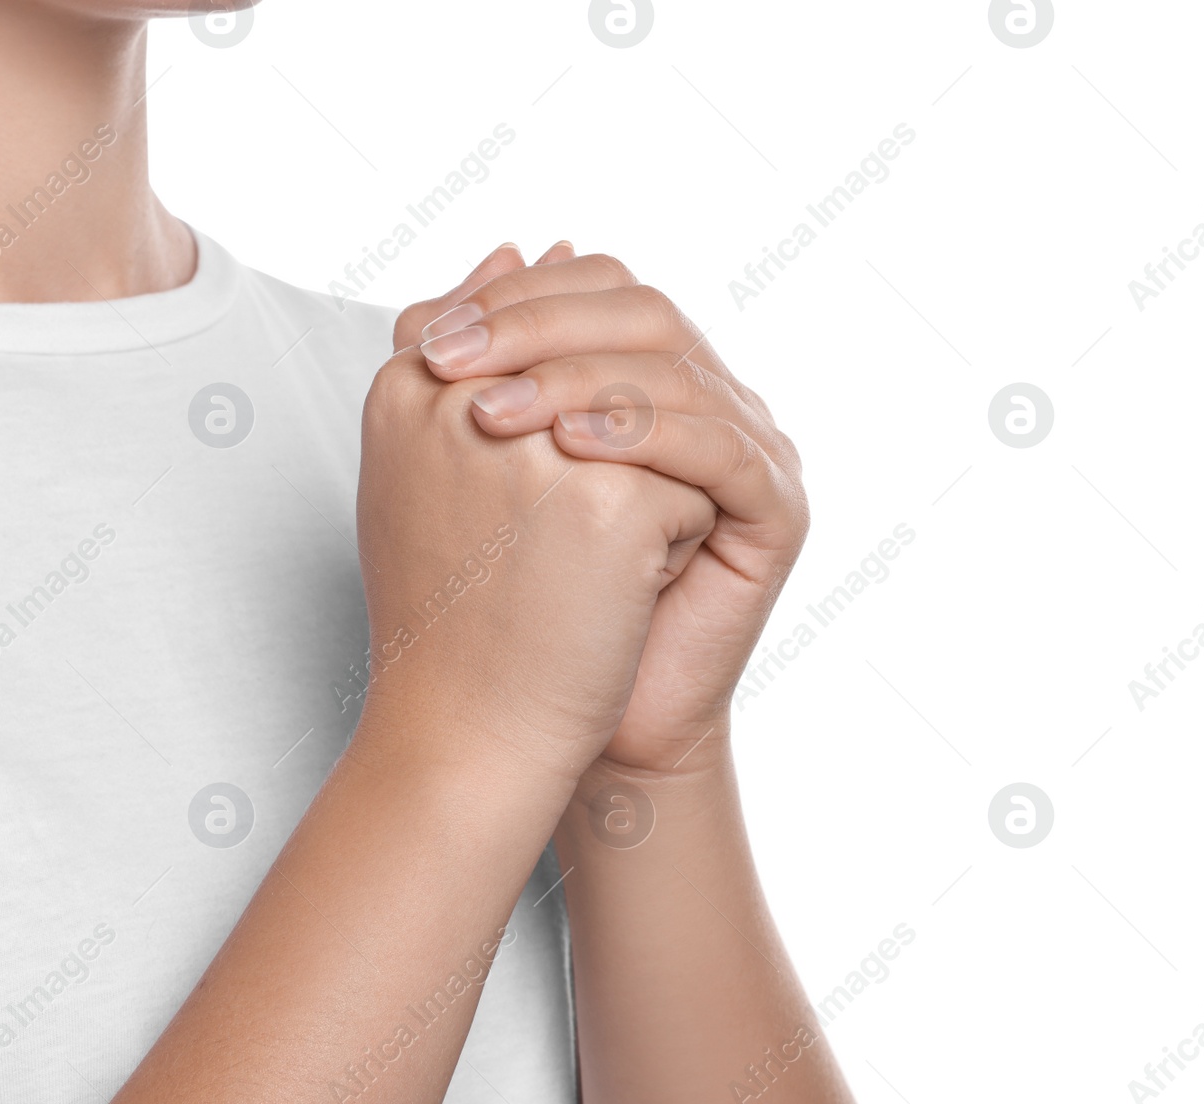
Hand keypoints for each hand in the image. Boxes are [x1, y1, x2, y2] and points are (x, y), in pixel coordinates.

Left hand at [409, 250, 807, 772]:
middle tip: (453, 362)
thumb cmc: (514, 596)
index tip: (427, 338)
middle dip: (538, 329)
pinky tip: (571, 449)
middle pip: (642, 313)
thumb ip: (474, 376)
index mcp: (647, 375)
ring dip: (576, 381)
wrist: (553, 718)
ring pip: (677, 373)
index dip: (516, 300)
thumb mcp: (478, 469)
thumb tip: (451, 285)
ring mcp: (750, 449)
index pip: (599, 291)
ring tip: (492, 413)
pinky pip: (721, 448)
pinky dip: (645, 436)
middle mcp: (708, 398)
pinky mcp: (777, 511)